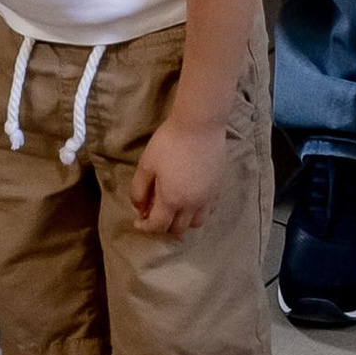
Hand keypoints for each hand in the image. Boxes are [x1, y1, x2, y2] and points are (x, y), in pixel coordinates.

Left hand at [130, 116, 226, 235]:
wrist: (200, 125)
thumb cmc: (169, 142)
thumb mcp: (146, 164)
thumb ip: (139, 189)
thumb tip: (139, 208)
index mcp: (171, 200)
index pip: (158, 226)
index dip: (145, 227)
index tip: (137, 221)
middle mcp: (192, 205)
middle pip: (178, 229)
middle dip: (163, 227)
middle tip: (153, 215)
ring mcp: (207, 198)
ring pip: (197, 223)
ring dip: (183, 222)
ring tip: (175, 210)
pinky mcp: (218, 188)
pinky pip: (209, 210)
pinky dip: (199, 212)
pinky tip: (192, 201)